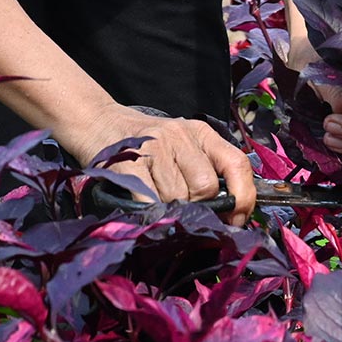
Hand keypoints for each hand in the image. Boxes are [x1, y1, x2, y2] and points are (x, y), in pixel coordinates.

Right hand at [60, 102, 257, 227]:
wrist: (98, 122)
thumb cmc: (147, 143)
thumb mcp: (182, 146)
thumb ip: (206, 170)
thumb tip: (230, 214)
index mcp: (201, 133)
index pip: (237, 164)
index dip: (243, 196)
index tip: (236, 219)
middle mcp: (180, 136)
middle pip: (206, 187)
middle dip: (198, 206)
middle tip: (182, 206)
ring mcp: (154, 147)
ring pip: (178, 197)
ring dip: (170, 209)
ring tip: (157, 198)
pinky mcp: (129, 162)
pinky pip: (150, 200)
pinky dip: (150, 210)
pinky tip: (143, 203)